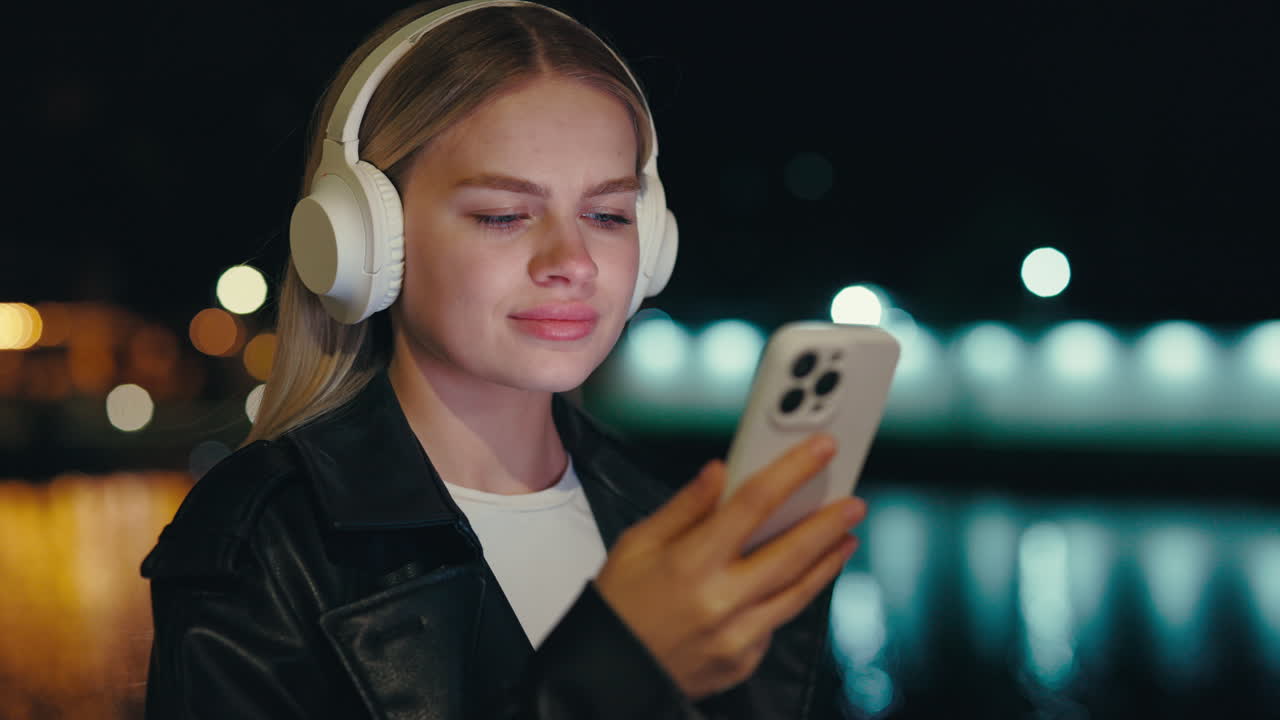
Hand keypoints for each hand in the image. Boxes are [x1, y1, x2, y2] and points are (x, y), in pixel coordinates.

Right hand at [592, 433, 865, 700]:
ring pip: (797, 594)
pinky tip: (796, 583)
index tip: (820, 450)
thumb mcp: (637, 544)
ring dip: (826, 563)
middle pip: (791, 553)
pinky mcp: (743, 662)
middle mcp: (720, 600)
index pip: (754, 504)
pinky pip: (775, 625)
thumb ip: (685, 508)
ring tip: (844, 539)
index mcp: (691, 562)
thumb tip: (719, 472)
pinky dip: (787, 600)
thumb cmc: (618, 605)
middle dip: (828, 524)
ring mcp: (736, 637)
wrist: (608, 674)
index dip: (792, 471)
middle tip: (854, 504)